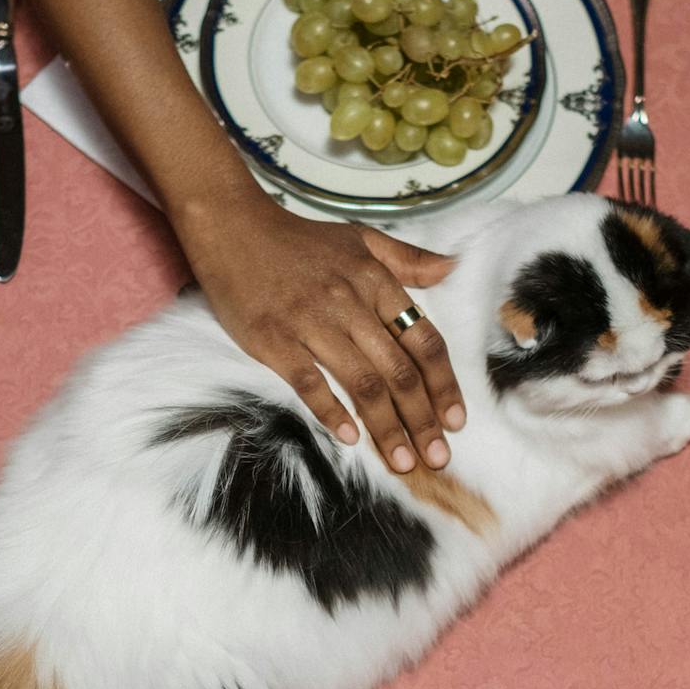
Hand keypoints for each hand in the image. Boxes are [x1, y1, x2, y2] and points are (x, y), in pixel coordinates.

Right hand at [181, 189, 465, 470]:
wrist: (233, 228)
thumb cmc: (299, 240)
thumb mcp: (360, 238)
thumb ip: (408, 259)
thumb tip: (452, 269)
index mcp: (375, 282)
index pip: (423, 340)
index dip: (444, 384)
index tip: (456, 420)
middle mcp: (350, 304)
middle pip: (399, 372)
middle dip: (422, 420)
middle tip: (437, 456)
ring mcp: (311, 323)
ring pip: (362, 383)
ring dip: (387, 427)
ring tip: (402, 461)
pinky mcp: (274, 339)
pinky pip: (309, 383)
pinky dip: (331, 411)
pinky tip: (350, 437)